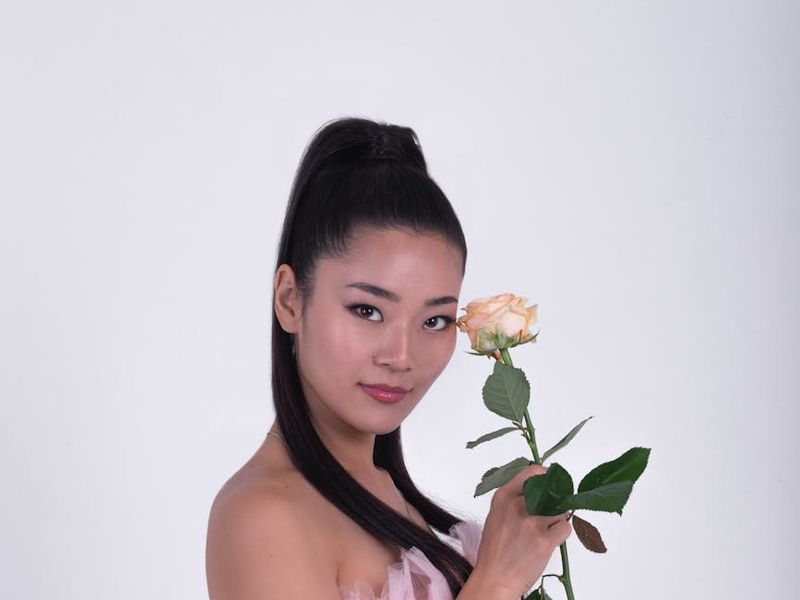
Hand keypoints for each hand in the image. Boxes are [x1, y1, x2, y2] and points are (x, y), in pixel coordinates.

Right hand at [471, 464, 572, 598]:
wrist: (494, 579)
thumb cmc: (494, 551)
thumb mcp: (496, 516)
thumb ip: (514, 501)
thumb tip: (537, 491)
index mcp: (503, 497)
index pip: (532, 473)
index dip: (546, 477)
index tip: (550, 484)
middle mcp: (517, 505)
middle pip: (550, 491)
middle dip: (554, 502)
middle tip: (551, 513)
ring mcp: (532, 523)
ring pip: (561, 510)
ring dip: (558, 519)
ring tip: (548, 530)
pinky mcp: (544, 541)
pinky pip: (566, 528)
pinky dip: (562, 534)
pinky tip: (551, 541)